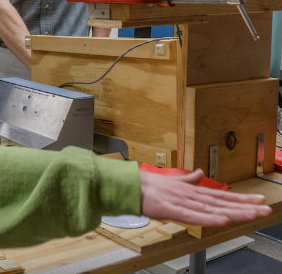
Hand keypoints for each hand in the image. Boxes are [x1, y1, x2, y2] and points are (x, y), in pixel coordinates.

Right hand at [140, 169, 271, 226]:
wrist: (128, 185)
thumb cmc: (147, 185)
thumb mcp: (172, 180)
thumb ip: (188, 179)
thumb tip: (200, 173)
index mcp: (191, 190)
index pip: (220, 195)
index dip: (240, 198)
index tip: (258, 200)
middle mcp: (190, 195)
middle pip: (222, 202)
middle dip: (245, 206)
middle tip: (265, 208)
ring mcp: (181, 201)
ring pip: (212, 208)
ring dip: (233, 212)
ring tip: (252, 214)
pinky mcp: (170, 208)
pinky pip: (192, 215)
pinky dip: (208, 217)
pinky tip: (222, 220)